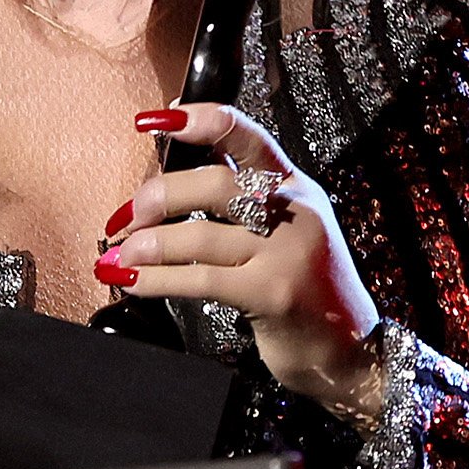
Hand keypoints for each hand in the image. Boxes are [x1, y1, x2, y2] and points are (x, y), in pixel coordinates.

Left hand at [100, 104, 387, 427]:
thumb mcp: (285, 228)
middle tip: (126, 215)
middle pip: (217, 182)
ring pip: (201, 236)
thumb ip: (241, 196)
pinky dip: (157, 280)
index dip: (202, 119)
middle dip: (161, 195)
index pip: (249, 137)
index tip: (155, 118)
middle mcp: (296, 212)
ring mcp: (287, 253)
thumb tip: (171, 172)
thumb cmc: (305, 285)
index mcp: (295, 186)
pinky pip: (200, 279)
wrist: (349, 349)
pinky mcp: (272, 293)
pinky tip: (132, 283)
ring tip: (120, 257)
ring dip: (148, 245)